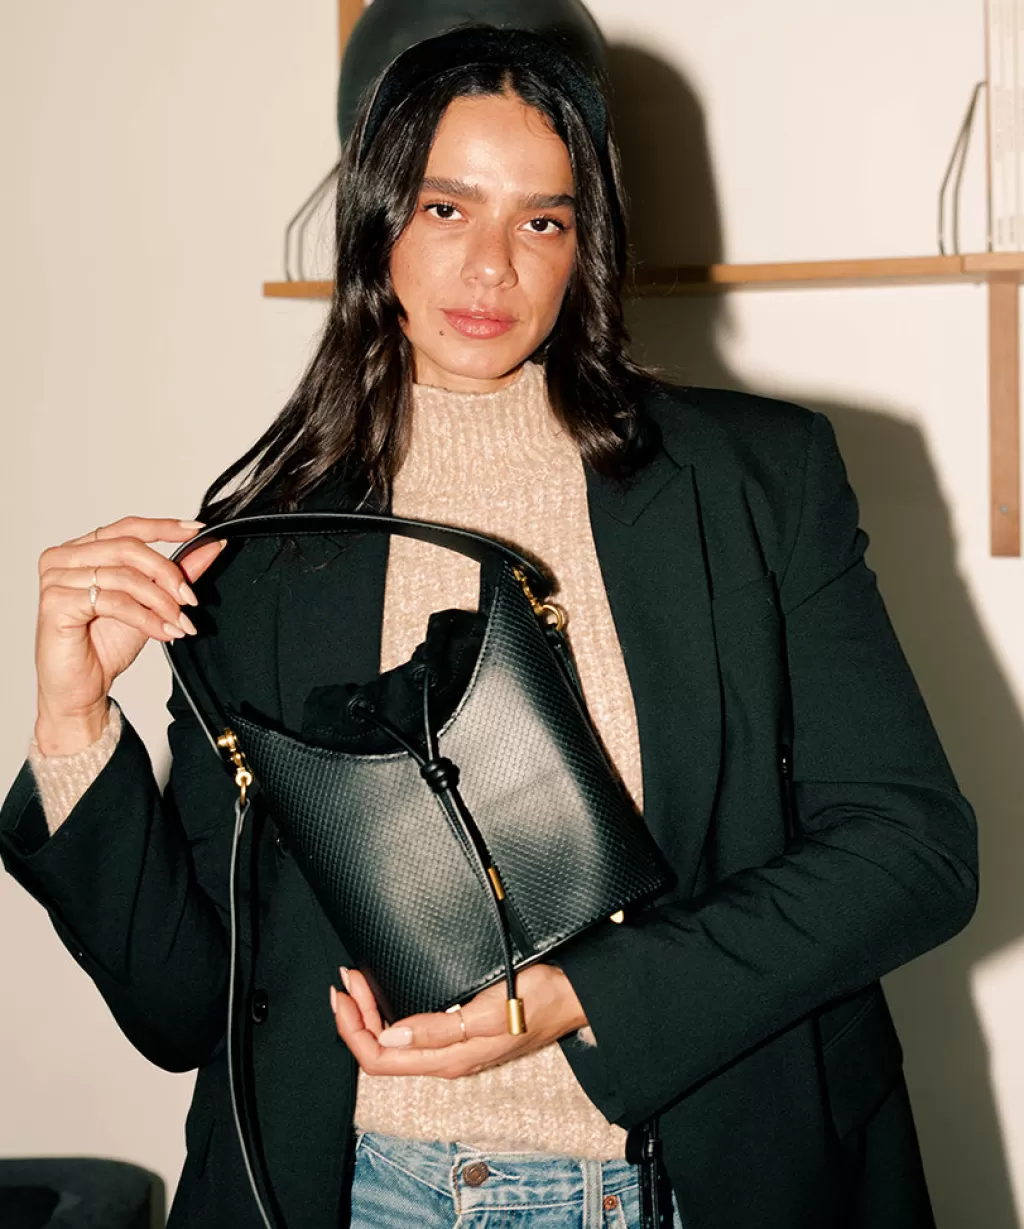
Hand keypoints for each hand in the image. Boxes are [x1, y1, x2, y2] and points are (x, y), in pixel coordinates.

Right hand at [34, 517, 226, 753]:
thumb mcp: (150, 604)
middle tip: (190, 599)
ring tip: (180, 624)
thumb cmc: (104, 645)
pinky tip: (164, 633)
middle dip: (168, 574)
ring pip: (125, 576)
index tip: (198, 530)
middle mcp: (64, 558)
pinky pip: (114, 601)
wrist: (82, 688)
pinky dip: (146, 618)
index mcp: (82, 550)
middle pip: (129, 548)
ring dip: (161, 602)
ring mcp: (57, 578)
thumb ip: (175, 574)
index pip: (127, 527)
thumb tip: (209, 546)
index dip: (165, 527)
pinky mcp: (56, 602)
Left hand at [330, 964, 587, 1078]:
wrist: (572, 998)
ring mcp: (451, 1049)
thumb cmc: (537, 1001)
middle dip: (354, 1017)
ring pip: (392, 1041)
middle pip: (380, 1050)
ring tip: (355, 984)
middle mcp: (445, 1059)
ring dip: (368, 1014)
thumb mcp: (488, 1013)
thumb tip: (389, 1036)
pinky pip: (409, 1032)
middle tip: (345, 980)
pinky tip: (384, 995)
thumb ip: (439, 1029)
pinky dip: (388, 1013)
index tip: (343, 995)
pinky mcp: (458, 1034)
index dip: (353, 1030)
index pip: (380, 1059)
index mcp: (447, 1059)